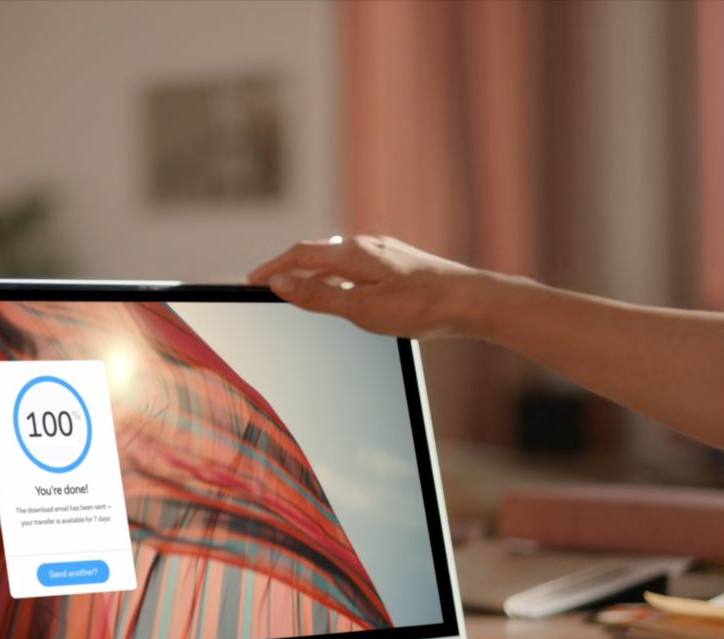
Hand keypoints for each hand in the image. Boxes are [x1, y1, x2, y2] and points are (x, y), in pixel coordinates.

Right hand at [247, 235, 507, 338]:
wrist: (472, 302)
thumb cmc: (419, 307)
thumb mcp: (360, 308)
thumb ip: (318, 296)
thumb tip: (280, 284)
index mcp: (352, 253)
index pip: (299, 255)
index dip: (273, 268)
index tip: (251, 280)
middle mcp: (366, 245)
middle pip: (317, 253)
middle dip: (290, 267)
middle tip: (269, 283)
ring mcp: (385, 253)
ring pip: (339, 259)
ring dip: (315, 271)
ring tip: (300, 287)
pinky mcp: (401, 264)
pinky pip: (357, 265)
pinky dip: (339, 275)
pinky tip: (347, 289)